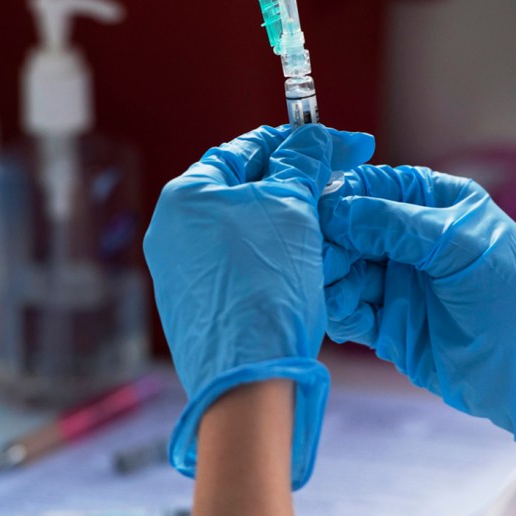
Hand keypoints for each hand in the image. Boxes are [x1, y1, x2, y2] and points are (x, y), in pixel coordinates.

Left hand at [144, 124, 374, 488]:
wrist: (250, 378)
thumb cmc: (266, 288)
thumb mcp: (293, 207)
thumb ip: (303, 162)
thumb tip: (316, 137)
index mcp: (186, 196)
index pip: (247, 148)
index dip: (300, 142)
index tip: (342, 145)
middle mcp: (173, 232)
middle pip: (245, 190)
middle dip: (296, 184)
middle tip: (340, 185)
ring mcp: (181, 273)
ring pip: (246, 231)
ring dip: (289, 224)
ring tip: (330, 228)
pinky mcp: (198, 307)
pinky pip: (241, 268)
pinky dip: (274, 260)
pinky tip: (305, 270)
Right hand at [319, 164, 515, 448]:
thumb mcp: (460, 248)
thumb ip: (396, 226)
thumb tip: (337, 207)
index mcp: (435, 205)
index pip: (374, 187)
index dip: (341, 195)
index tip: (314, 209)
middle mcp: (412, 241)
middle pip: (350, 229)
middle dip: (329, 240)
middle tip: (314, 256)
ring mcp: (401, 284)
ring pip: (344, 270)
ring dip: (330, 276)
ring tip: (323, 286)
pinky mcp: (391, 326)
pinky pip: (351, 309)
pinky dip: (339, 309)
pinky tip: (340, 313)